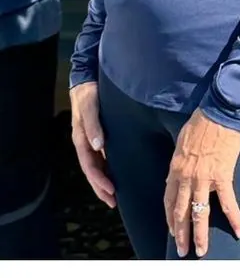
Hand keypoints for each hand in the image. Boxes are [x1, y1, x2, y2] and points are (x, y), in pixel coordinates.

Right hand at [70, 81, 115, 208]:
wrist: (87, 79)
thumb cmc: (88, 92)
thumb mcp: (90, 105)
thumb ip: (93, 124)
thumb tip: (98, 146)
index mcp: (81, 139)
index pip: (89, 166)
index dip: (99, 181)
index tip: (111, 192)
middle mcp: (86, 142)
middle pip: (92, 171)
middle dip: (101, 188)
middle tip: (113, 202)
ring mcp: (91, 140)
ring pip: (97, 166)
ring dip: (103, 182)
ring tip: (114, 196)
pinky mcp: (99, 135)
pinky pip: (102, 157)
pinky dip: (107, 169)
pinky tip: (115, 175)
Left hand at [164, 110, 239, 258]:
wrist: (219, 112)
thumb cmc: (200, 123)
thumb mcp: (181, 143)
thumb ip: (179, 163)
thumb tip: (176, 175)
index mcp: (175, 170)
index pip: (169, 201)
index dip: (171, 218)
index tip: (173, 231)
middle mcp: (186, 178)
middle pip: (181, 212)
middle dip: (181, 234)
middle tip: (183, 250)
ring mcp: (204, 179)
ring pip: (200, 213)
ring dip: (200, 234)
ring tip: (201, 250)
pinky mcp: (223, 176)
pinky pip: (227, 202)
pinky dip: (233, 218)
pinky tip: (238, 230)